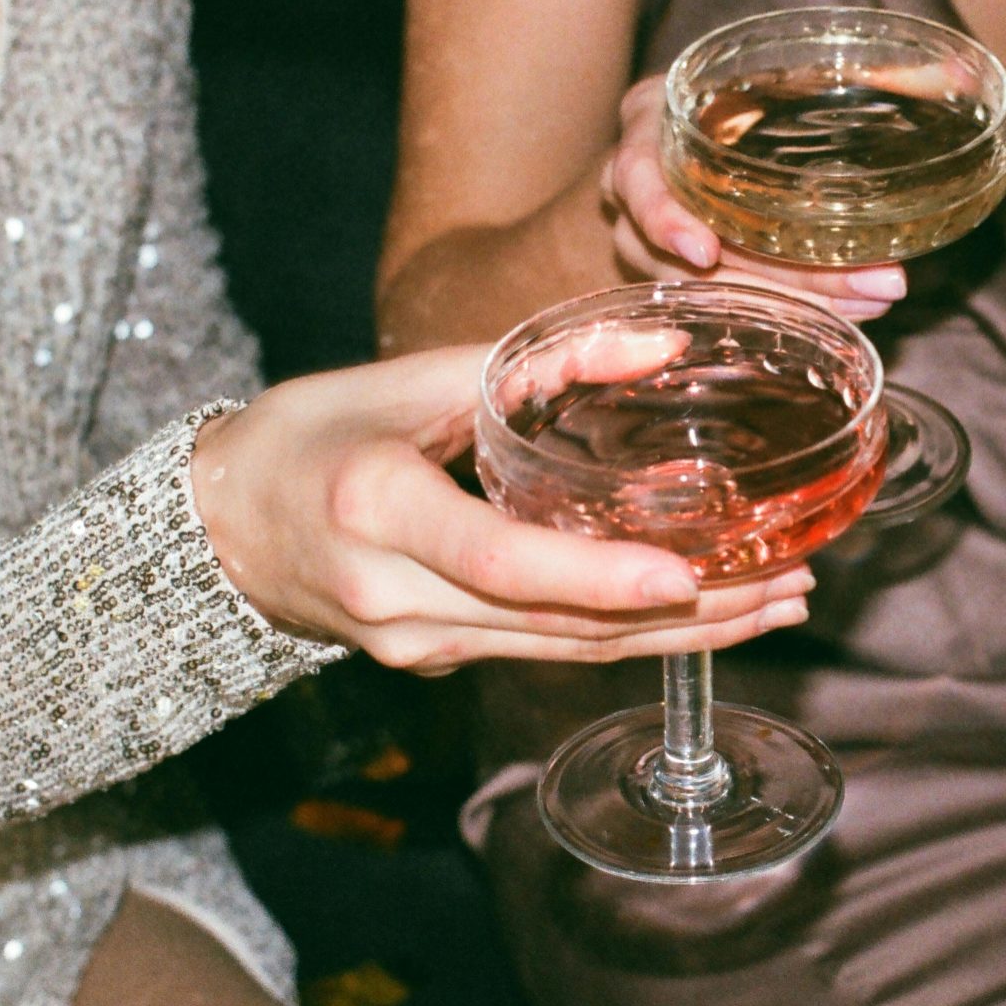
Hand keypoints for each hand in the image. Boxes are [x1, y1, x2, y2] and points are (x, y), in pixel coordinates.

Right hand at [191, 345, 811, 673]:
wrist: (217, 528)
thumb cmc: (307, 434)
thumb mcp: (405, 377)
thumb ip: (532, 363)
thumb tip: (660, 343)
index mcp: (376, 508)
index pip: (499, 561)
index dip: (594, 577)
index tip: (683, 576)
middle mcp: (395, 596)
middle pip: (556, 626)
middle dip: (685, 616)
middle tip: (788, 585)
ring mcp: (414, 645)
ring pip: (564, 653)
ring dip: (679, 638)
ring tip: (775, 602)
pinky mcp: (434, 661)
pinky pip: (544, 652)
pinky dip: (627, 636)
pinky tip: (702, 616)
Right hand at [600, 76, 906, 319]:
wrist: (704, 126)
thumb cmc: (739, 93)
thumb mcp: (777, 71)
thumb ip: (860, 75)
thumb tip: (962, 70)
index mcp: (649, 128)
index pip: (633, 179)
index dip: (664, 219)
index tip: (706, 251)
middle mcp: (640, 192)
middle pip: (689, 255)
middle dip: (782, 278)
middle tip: (870, 285)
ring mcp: (654, 243)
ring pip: (712, 291)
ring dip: (796, 301)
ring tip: (872, 300)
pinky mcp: (686, 276)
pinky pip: (731, 304)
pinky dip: (790, 308)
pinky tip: (847, 313)